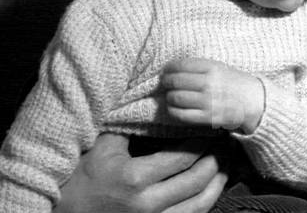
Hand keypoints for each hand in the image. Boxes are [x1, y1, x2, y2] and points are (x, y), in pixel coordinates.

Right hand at [54, 133, 226, 212]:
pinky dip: (204, 203)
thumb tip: (154, 104)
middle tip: (224, 143)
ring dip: (217, 183)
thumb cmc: (80, 181)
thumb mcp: (101, 150)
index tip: (209, 129)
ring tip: (225, 165)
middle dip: (215, 160)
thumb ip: (129, 127)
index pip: (182, 157)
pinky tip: (210, 190)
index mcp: (135, 179)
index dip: (201, 141)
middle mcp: (148, 204)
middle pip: (197, 180)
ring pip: (200, 205)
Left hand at [160, 58, 265, 133]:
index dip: (169, 68)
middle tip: (164, 84)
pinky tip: (174, 108)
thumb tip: (172, 69)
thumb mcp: (221, 68)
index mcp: (213, 68)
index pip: (181, 65)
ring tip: (170, 96)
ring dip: (169, 97)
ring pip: (176, 98)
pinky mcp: (207, 117)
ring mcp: (208, 101)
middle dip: (166, 82)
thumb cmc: (235, 83)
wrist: (254, 102)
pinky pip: (181, 115)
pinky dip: (172, 111)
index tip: (166, 70)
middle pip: (175, 81)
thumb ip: (200, 67)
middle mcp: (209, 83)